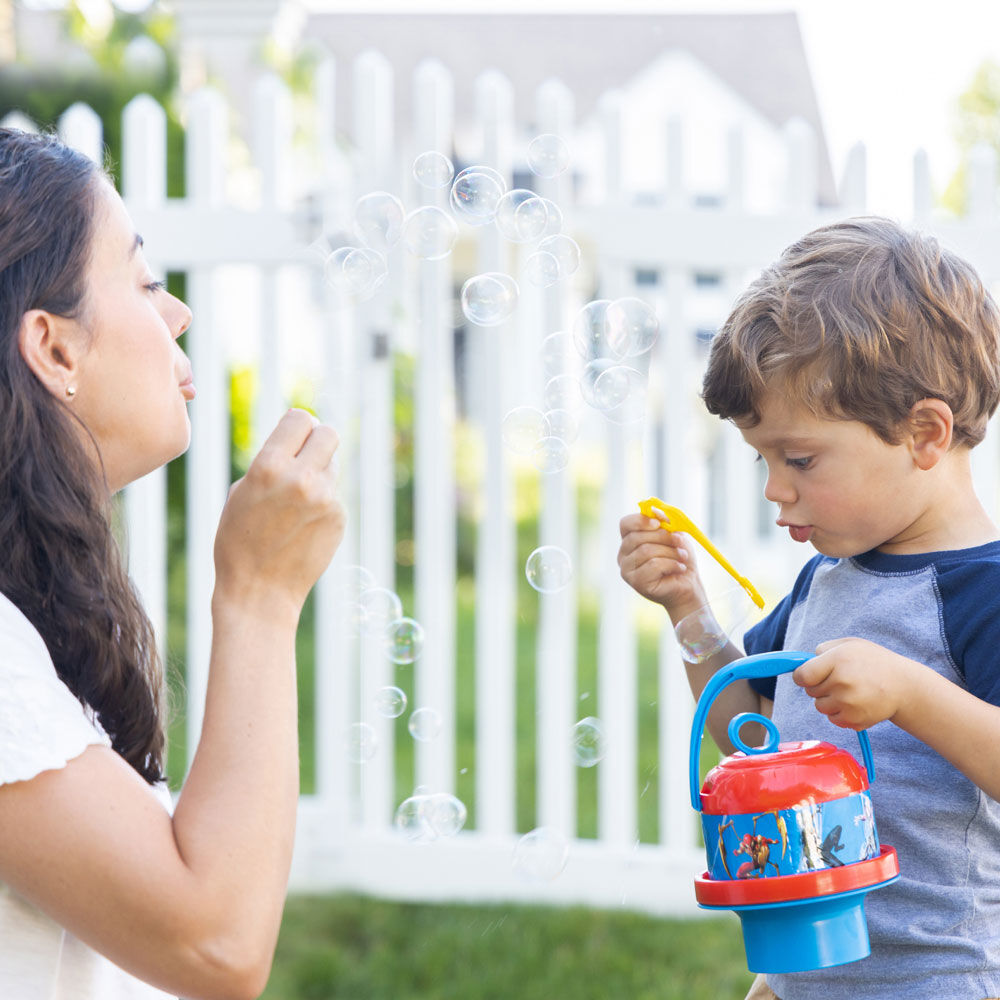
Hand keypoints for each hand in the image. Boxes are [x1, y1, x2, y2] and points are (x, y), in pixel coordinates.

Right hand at [214, 409, 345, 619]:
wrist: (259, 592)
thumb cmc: (239, 541)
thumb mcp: (242, 492)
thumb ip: (271, 461)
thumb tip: (298, 441)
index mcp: (268, 466)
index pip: (300, 418)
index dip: (297, 425)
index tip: (293, 436)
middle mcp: (301, 478)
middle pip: (328, 433)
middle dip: (317, 440)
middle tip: (304, 456)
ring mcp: (325, 499)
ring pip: (333, 464)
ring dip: (319, 472)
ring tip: (296, 500)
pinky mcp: (339, 517)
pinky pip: (334, 494)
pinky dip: (323, 501)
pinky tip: (303, 524)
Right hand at [617, 513, 704, 619]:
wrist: (688, 585)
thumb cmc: (679, 559)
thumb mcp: (674, 535)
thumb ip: (664, 522)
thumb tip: (656, 511)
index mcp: (630, 540)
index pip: (625, 524)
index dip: (641, 520)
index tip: (659, 522)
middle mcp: (623, 555)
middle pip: (637, 537)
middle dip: (663, 537)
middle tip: (680, 541)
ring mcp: (627, 570)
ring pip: (646, 551)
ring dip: (671, 552)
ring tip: (682, 557)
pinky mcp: (636, 582)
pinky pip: (653, 565)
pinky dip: (671, 564)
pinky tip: (679, 568)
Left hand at [792, 638, 917, 729]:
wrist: (904, 686)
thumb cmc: (874, 662)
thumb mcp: (849, 645)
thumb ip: (823, 649)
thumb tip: (803, 663)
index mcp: (838, 660)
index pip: (802, 676)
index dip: (801, 676)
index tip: (807, 676)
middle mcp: (842, 682)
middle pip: (810, 692)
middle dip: (819, 686)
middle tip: (839, 680)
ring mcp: (848, 704)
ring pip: (820, 707)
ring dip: (829, 701)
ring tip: (848, 692)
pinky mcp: (854, 720)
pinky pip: (833, 719)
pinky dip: (840, 713)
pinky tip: (855, 703)